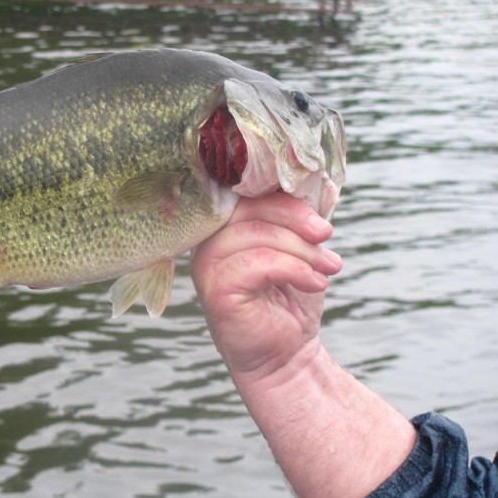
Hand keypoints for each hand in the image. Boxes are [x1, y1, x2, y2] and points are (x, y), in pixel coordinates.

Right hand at [191, 192, 342, 382]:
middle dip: (297, 220)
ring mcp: (207, 265)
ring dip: (302, 250)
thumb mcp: (301, 250)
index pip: (247, 194)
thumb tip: (321, 181)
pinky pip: (258, 263)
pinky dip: (294, 269)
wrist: (286, 356)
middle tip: (327, 236)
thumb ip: (302, 218)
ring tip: (329, 267)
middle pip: (251, 208)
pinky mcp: (215, 290)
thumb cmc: (290, 300)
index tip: (322, 220)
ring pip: (258, 235)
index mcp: (225, 226)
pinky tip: (315, 283)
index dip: (286, 199)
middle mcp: (208, 242)